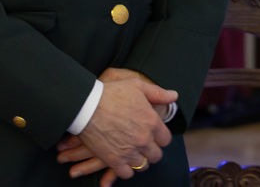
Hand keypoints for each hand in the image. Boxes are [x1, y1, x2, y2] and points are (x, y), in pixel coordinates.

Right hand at [57, 68, 176, 181]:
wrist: (85, 105)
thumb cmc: (110, 93)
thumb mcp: (136, 86)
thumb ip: (158, 93)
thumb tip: (174, 96)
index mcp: (151, 122)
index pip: (165, 140)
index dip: (159, 138)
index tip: (151, 135)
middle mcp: (143, 139)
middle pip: (156, 155)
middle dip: (150, 151)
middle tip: (140, 145)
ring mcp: (129, 151)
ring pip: (142, 166)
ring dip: (138, 160)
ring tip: (130, 153)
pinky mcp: (114, 160)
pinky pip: (127, 174)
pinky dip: (125, 169)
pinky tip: (121, 161)